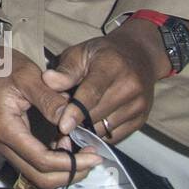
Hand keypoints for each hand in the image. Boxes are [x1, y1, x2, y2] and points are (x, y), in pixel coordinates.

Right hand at [0, 50, 102, 188]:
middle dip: (70, 173)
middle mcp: (3, 143)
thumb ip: (50, 100)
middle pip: (40, 177)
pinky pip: (33, 162)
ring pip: (37, 174)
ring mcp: (5, 145)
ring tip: (84, 152)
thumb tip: (72, 121)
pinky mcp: (10, 142)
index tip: (95, 154)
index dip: (72, 163)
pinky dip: (54, 162)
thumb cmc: (0, 66)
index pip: (42, 160)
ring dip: (63, 170)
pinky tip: (69, 144)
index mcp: (6, 129)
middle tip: (94, 159)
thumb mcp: (28, 76)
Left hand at [42, 19, 166, 144]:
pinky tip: (90, 124)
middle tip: (61, 117)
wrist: (139, 55)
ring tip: (76, 118)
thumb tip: (48, 80)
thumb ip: (65, 70)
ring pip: (105, 128)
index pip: (92, 93)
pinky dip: (100, 134)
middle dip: (76, 120)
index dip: (76, 111)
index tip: (62, 126)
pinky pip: (115, 136)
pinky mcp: (141, 119)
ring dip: (87, 128)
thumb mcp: (80, 52)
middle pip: (97, 114)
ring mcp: (139, 105)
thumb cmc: (102, 54)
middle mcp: (130, 87)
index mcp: (112, 66)